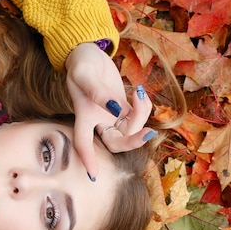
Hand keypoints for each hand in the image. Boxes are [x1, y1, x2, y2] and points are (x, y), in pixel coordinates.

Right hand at [65, 42, 155, 178]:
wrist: (88, 52)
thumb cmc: (80, 63)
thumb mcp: (84, 74)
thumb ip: (98, 92)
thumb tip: (116, 109)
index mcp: (84, 115)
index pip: (83, 142)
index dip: (88, 159)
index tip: (94, 176)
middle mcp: (98, 120)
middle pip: (115, 143)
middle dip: (134, 142)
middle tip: (150, 133)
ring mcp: (111, 115)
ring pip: (130, 130)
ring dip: (142, 116)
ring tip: (139, 93)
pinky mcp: (123, 106)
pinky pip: (138, 116)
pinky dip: (144, 108)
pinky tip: (140, 93)